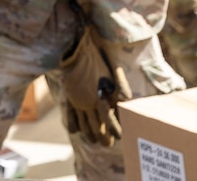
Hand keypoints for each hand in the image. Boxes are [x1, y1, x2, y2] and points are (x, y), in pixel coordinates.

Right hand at [59, 26, 132, 146]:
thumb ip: (122, 88)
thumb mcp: (112, 73)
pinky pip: (70, 116)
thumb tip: (128, 100)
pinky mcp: (68, 98)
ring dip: (90, 134)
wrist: (76, 52)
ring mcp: (76, 102)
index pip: (109, 120)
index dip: (115, 129)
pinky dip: (74, 126)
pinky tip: (78, 131)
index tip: (120, 136)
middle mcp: (87, 103)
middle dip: (103, 137)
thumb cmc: (97, 61)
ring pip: (83, 125)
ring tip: (94, 140)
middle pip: (96, 126)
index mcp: (98, 97)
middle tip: (108, 144)